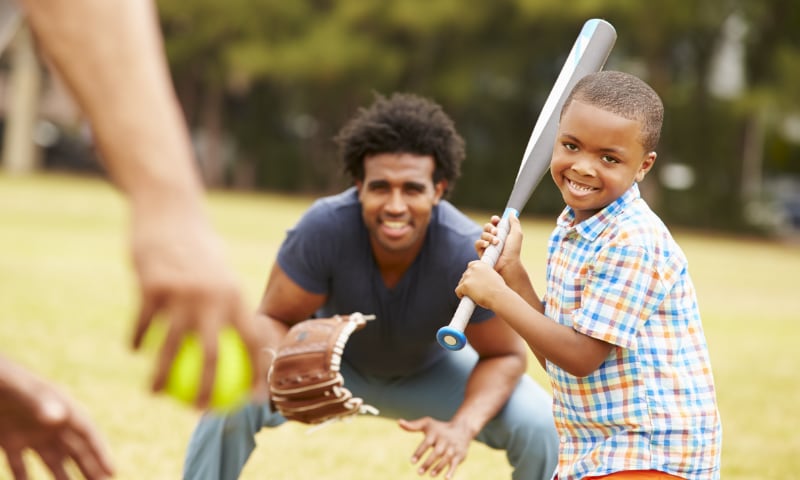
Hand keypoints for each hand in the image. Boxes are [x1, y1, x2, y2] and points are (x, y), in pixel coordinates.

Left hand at [0, 358, 113, 479]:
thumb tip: (59, 418)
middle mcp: (48, 421)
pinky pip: (20, 465)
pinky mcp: (8, 439)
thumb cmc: (0, 377)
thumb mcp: (18, 388)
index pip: (86, 432)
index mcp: (59, 405)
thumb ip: (38, 401)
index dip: (100, 451)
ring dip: (64, 477)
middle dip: (90, 468)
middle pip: (75, 449)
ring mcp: (28, 431)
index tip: (112, 472)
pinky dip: (26, 479)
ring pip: (53, 460)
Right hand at [129, 202, 267, 408]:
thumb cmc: (199, 248)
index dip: (256, 373)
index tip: (251, 399)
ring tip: (155, 394)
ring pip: (168, 349)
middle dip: (207, 391)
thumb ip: (228, 306)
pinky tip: (133, 350)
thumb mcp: (221, 274)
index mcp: (235, 296)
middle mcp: (212, 298)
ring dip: (160, 377)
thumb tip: (240, 343)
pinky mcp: (151, 287)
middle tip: (199, 412)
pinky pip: (142, 326)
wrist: (169, 212)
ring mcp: (181, 293)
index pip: (252, 343)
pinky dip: (136, 341)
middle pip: (211, 357)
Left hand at [398, 417, 471, 478]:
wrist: (462, 429)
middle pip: (436, 452)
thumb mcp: (427, 424)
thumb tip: (399, 422)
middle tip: (419, 472)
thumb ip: (413, 425)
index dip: (419, 452)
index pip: (426, 443)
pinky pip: (455, 464)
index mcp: (435, 434)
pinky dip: (451, 471)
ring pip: (445, 459)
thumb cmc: (439, 428)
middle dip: (428, 463)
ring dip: (438, 467)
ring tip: (430, 475)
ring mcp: (452, 448)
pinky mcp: (459, 455)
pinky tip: (446, 479)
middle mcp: (444, 441)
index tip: (412, 462)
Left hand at [455, 260, 506, 309]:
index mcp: (480, 264)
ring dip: (465, 289)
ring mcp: (468, 276)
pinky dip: (461, 295)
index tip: (474, 281)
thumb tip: (480, 280)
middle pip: (465, 275)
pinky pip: (457, 291)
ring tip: (473, 295)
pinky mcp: (464, 285)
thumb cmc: (498, 289)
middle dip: (468, 282)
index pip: (470, 266)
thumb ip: (485, 275)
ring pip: (461, 283)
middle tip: (475, 290)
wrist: (499, 295)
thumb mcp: (493, 276)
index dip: (472, 275)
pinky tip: (466, 298)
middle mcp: (473, 268)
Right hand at [474, 215, 523, 277]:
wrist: (508, 264)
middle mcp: (494, 238)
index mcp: (502, 233)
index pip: (495, 223)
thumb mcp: (516, 234)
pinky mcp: (481, 251)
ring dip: (489, 236)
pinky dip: (481, 242)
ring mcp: (487, 245)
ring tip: (496, 242)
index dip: (495, 220)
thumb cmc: (513, 251)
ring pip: (483, 234)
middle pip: (487, 226)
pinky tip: (487, 245)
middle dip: (491, 227)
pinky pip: (477, 243)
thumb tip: (511, 213)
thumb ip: (514, 222)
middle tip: (496, 232)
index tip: (496, 219)